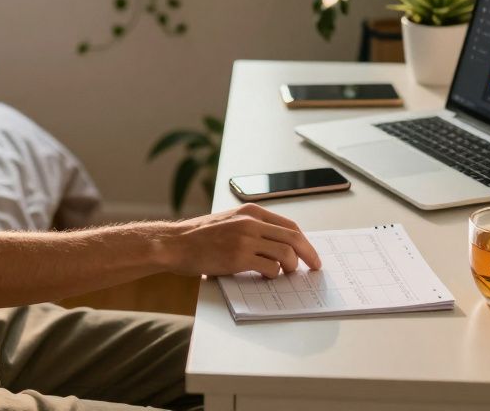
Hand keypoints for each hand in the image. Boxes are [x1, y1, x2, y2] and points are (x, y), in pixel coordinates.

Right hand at [162, 203, 321, 278]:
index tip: (310, 253)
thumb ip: (252, 227)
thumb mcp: (229, 221)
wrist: (175, 244)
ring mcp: (245, 239)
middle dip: (309, 254)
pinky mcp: (239, 258)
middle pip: (293, 238)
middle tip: (314, 266)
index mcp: (250, 211)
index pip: (289, 225)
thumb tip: (278, 244)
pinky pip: (270, 268)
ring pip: (286, 253)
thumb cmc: (199, 236)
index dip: (304, 241)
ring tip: (285, 274)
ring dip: (291, 267)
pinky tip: (267, 276)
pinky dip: (274, 275)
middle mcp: (250, 222)